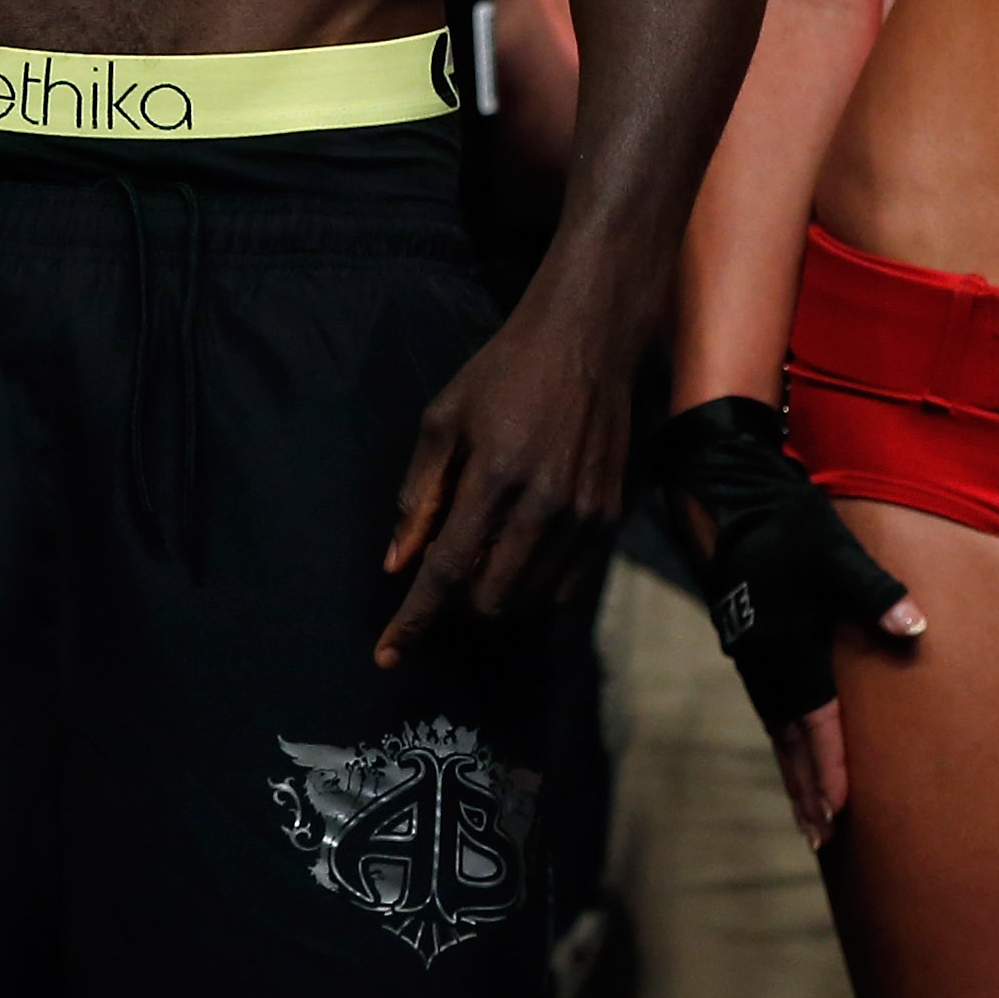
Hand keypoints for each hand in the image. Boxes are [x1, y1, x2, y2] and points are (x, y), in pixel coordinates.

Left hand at [375, 279, 634, 664]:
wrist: (586, 342)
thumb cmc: (503, 374)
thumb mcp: (443, 420)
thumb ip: (417, 496)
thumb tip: (395, 563)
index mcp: (495, 478)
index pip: (447, 570)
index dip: (414, 618)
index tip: (387, 655)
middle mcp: (546, 507)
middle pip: (491, 598)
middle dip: (456, 604)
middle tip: (441, 574)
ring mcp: (584, 517)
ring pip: (530, 600)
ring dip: (495, 596)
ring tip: (480, 556)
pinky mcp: (611, 520)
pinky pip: (569, 587)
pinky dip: (535, 588)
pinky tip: (517, 557)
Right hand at [651, 397, 920, 847]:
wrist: (717, 487)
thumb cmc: (780, 517)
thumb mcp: (831, 548)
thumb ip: (873, 590)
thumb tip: (915, 626)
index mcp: (785, 644)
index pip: (813, 723)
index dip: (828, 771)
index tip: (839, 816)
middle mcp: (762, 658)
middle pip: (788, 739)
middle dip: (805, 789)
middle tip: (818, 840)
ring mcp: (750, 651)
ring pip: (775, 726)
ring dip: (792, 770)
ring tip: (808, 811)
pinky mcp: (748, 638)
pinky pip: (768, 705)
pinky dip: (783, 737)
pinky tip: (792, 746)